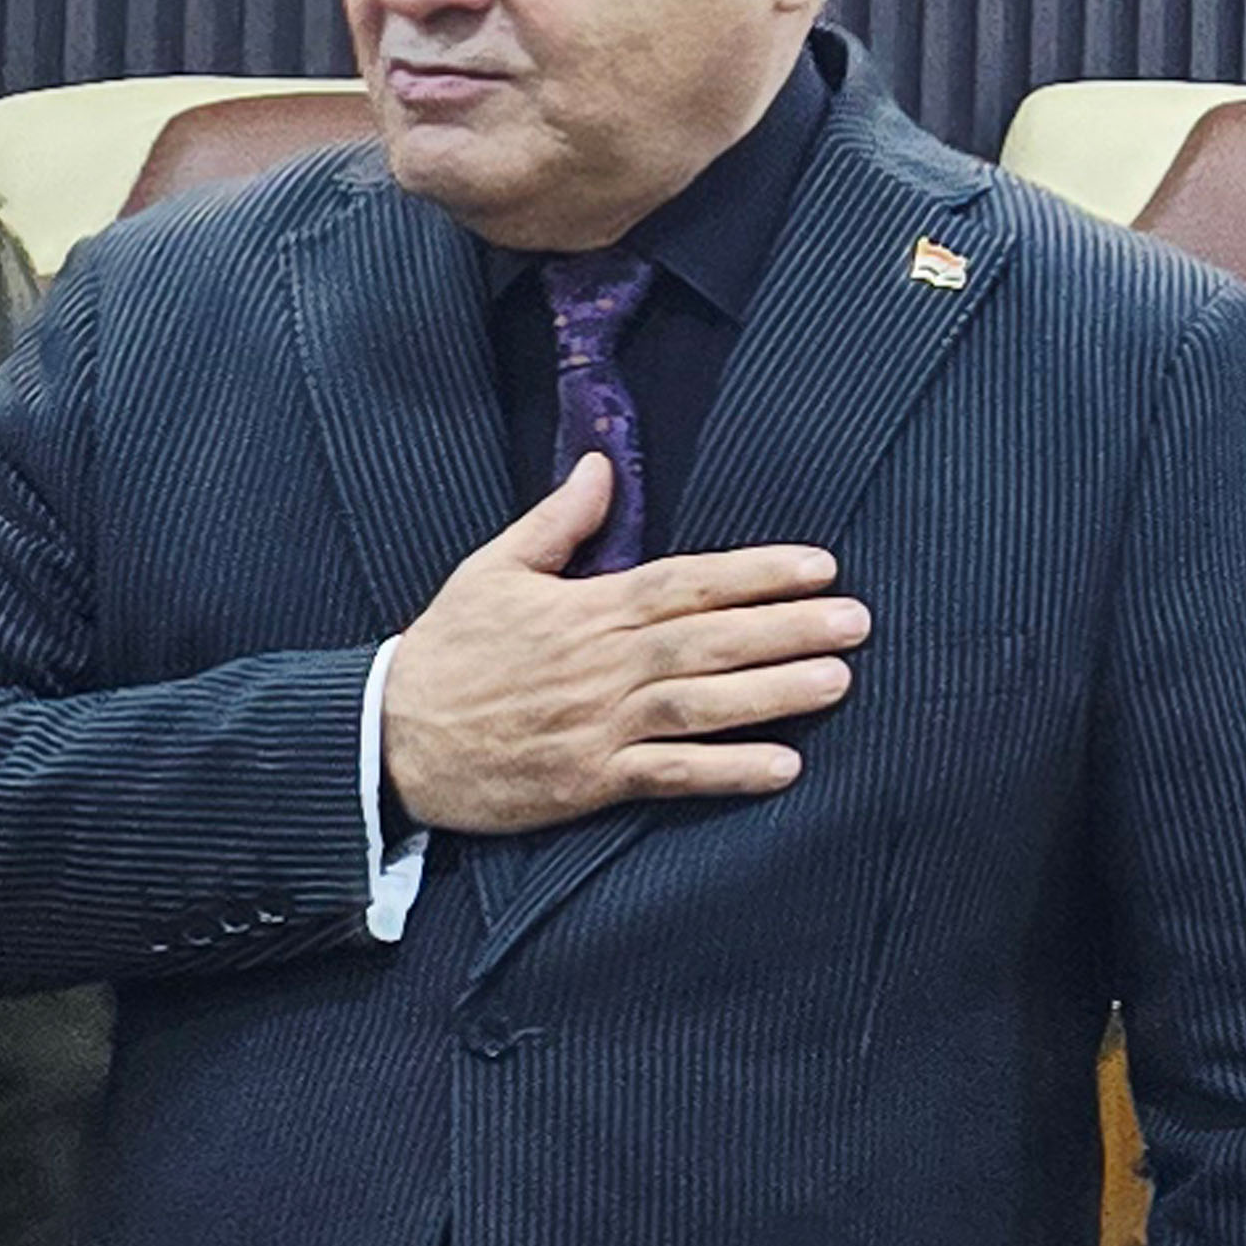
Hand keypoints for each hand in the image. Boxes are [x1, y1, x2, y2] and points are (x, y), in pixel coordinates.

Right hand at [372, 458, 860, 840]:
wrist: (388, 737)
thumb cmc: (447, 650)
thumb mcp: (493, 569)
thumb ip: (558, 521)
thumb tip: (602, 465)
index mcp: (587, 607)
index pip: (688, 581)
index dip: (758, 573)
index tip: (820, 565)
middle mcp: (603, 663)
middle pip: (710, 639)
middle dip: (789, 627)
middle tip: (858, 620)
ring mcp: (599, 724)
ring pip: (702, 704)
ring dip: (775, 693)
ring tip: (840, 680)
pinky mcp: (589, 780)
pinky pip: (671, 775)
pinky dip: (727, 772)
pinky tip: (784, 767)